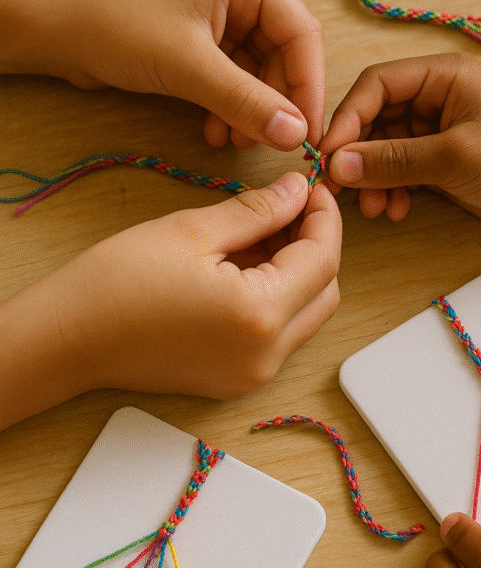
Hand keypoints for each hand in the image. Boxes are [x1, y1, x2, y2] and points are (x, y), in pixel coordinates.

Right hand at [0, 173, 340, 429]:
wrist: (69, 337)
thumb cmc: (117, 282)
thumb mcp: (193, 230)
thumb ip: (258, 210)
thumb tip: (297, 191)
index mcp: (259, 316)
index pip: (322, 260)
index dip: (324, 217)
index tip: (311, 187)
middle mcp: (265, 356)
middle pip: (325, 293)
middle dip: (316, 245)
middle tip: (289, 207)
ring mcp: (252, 375)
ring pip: (306, 315)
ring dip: (298, 273)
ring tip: (260, 234)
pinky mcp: (236, 380)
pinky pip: (279, 335)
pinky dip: (277, 299)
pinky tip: (245, 267)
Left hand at [5, 0, 324, 150]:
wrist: (63, 33)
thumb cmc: (119, 29)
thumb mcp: (190, 69)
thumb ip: (247, 102)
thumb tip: (297, 136)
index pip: (301, 34)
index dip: (308, 88)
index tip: (307, 135)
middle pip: (285, 54)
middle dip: (275, 103)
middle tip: (269, 144)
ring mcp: (229, 9)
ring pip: (262, 70)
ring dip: (252, 110)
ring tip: (234, 141)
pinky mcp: (211, 34)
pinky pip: (239, 75)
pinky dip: (232, 105)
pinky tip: (217, 131)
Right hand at [320, 53, 480, 224]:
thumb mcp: (453, 157)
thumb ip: (393, 160)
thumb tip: (337, 165)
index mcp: (440, 76)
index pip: (376, 85)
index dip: (348, 117)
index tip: (328, 154)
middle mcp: (433, 97)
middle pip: (372, 118)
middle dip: (357, 156)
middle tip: (341, 189)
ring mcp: (433, 130)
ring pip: (380, 150)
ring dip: (371, 179)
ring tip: (375, 208)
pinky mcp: (435, 161)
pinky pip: (396, 171)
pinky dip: (389, 190)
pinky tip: (395, 210)